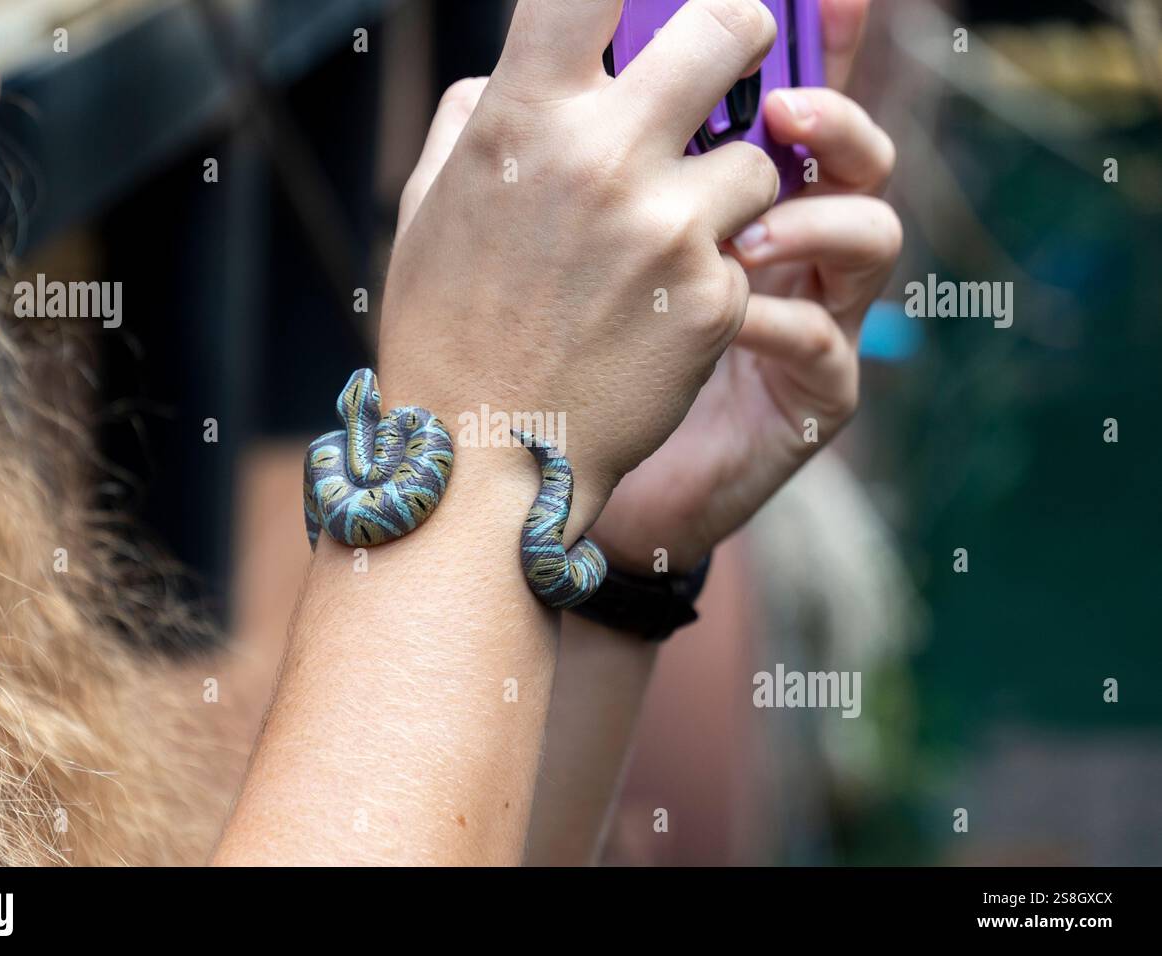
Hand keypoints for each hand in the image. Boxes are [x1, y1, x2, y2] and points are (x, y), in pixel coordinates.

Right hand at [380, 0, 781, 539]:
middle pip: (732, 25)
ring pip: (758, 154)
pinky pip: (747, 249)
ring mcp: (669, 228)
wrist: (484, 459)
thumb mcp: (430, 204)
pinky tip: (665, 308)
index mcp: (523, 119)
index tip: (652, 0)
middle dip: (742, 37)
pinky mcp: (714, 298)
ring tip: (677, 230)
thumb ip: (480, 115)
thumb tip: (520, 69)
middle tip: (731, 61)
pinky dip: (719, 270)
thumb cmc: (447, 328)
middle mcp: (604, 156)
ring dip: (730, 182)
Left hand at [587, 0, 902, 572]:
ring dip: (817, 217)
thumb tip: (530, 66)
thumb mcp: (532, 240)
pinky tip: (731, 323)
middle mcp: (775, 244)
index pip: (773, 100)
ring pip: (871, 231)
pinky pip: (824, 340)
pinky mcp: (808, 395)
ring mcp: (804, 315)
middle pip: (845, 147)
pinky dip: (782, 320)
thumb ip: (547, 154)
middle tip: (777, 105)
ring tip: (746, 233)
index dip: (808, 42)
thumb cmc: (545, 352)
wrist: (544, 479)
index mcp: (717, 195)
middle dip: (828, 111)